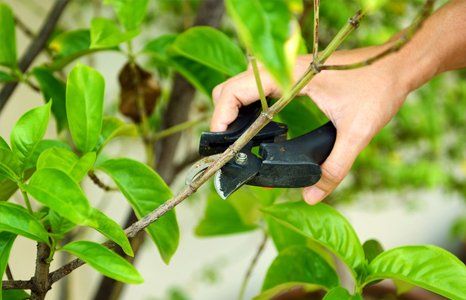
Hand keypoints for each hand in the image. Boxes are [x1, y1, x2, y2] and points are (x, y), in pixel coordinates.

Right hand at [210, 45, 415, 203]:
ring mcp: (285, 72)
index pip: (237, 89)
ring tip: (239, 141)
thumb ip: (335, 168)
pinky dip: (248, 107)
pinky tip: (259, 128)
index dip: (221, 115)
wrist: (397, 66)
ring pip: (242, 87)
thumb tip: (312, 197)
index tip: (219, 142)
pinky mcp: (291, 77)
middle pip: (231, 87)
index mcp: (291, 76)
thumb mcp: (357, 132)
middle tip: (229, 146)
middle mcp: (282, 70)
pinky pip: (258, 89)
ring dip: (234, 111)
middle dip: (222, 116)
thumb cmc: (379, 89)